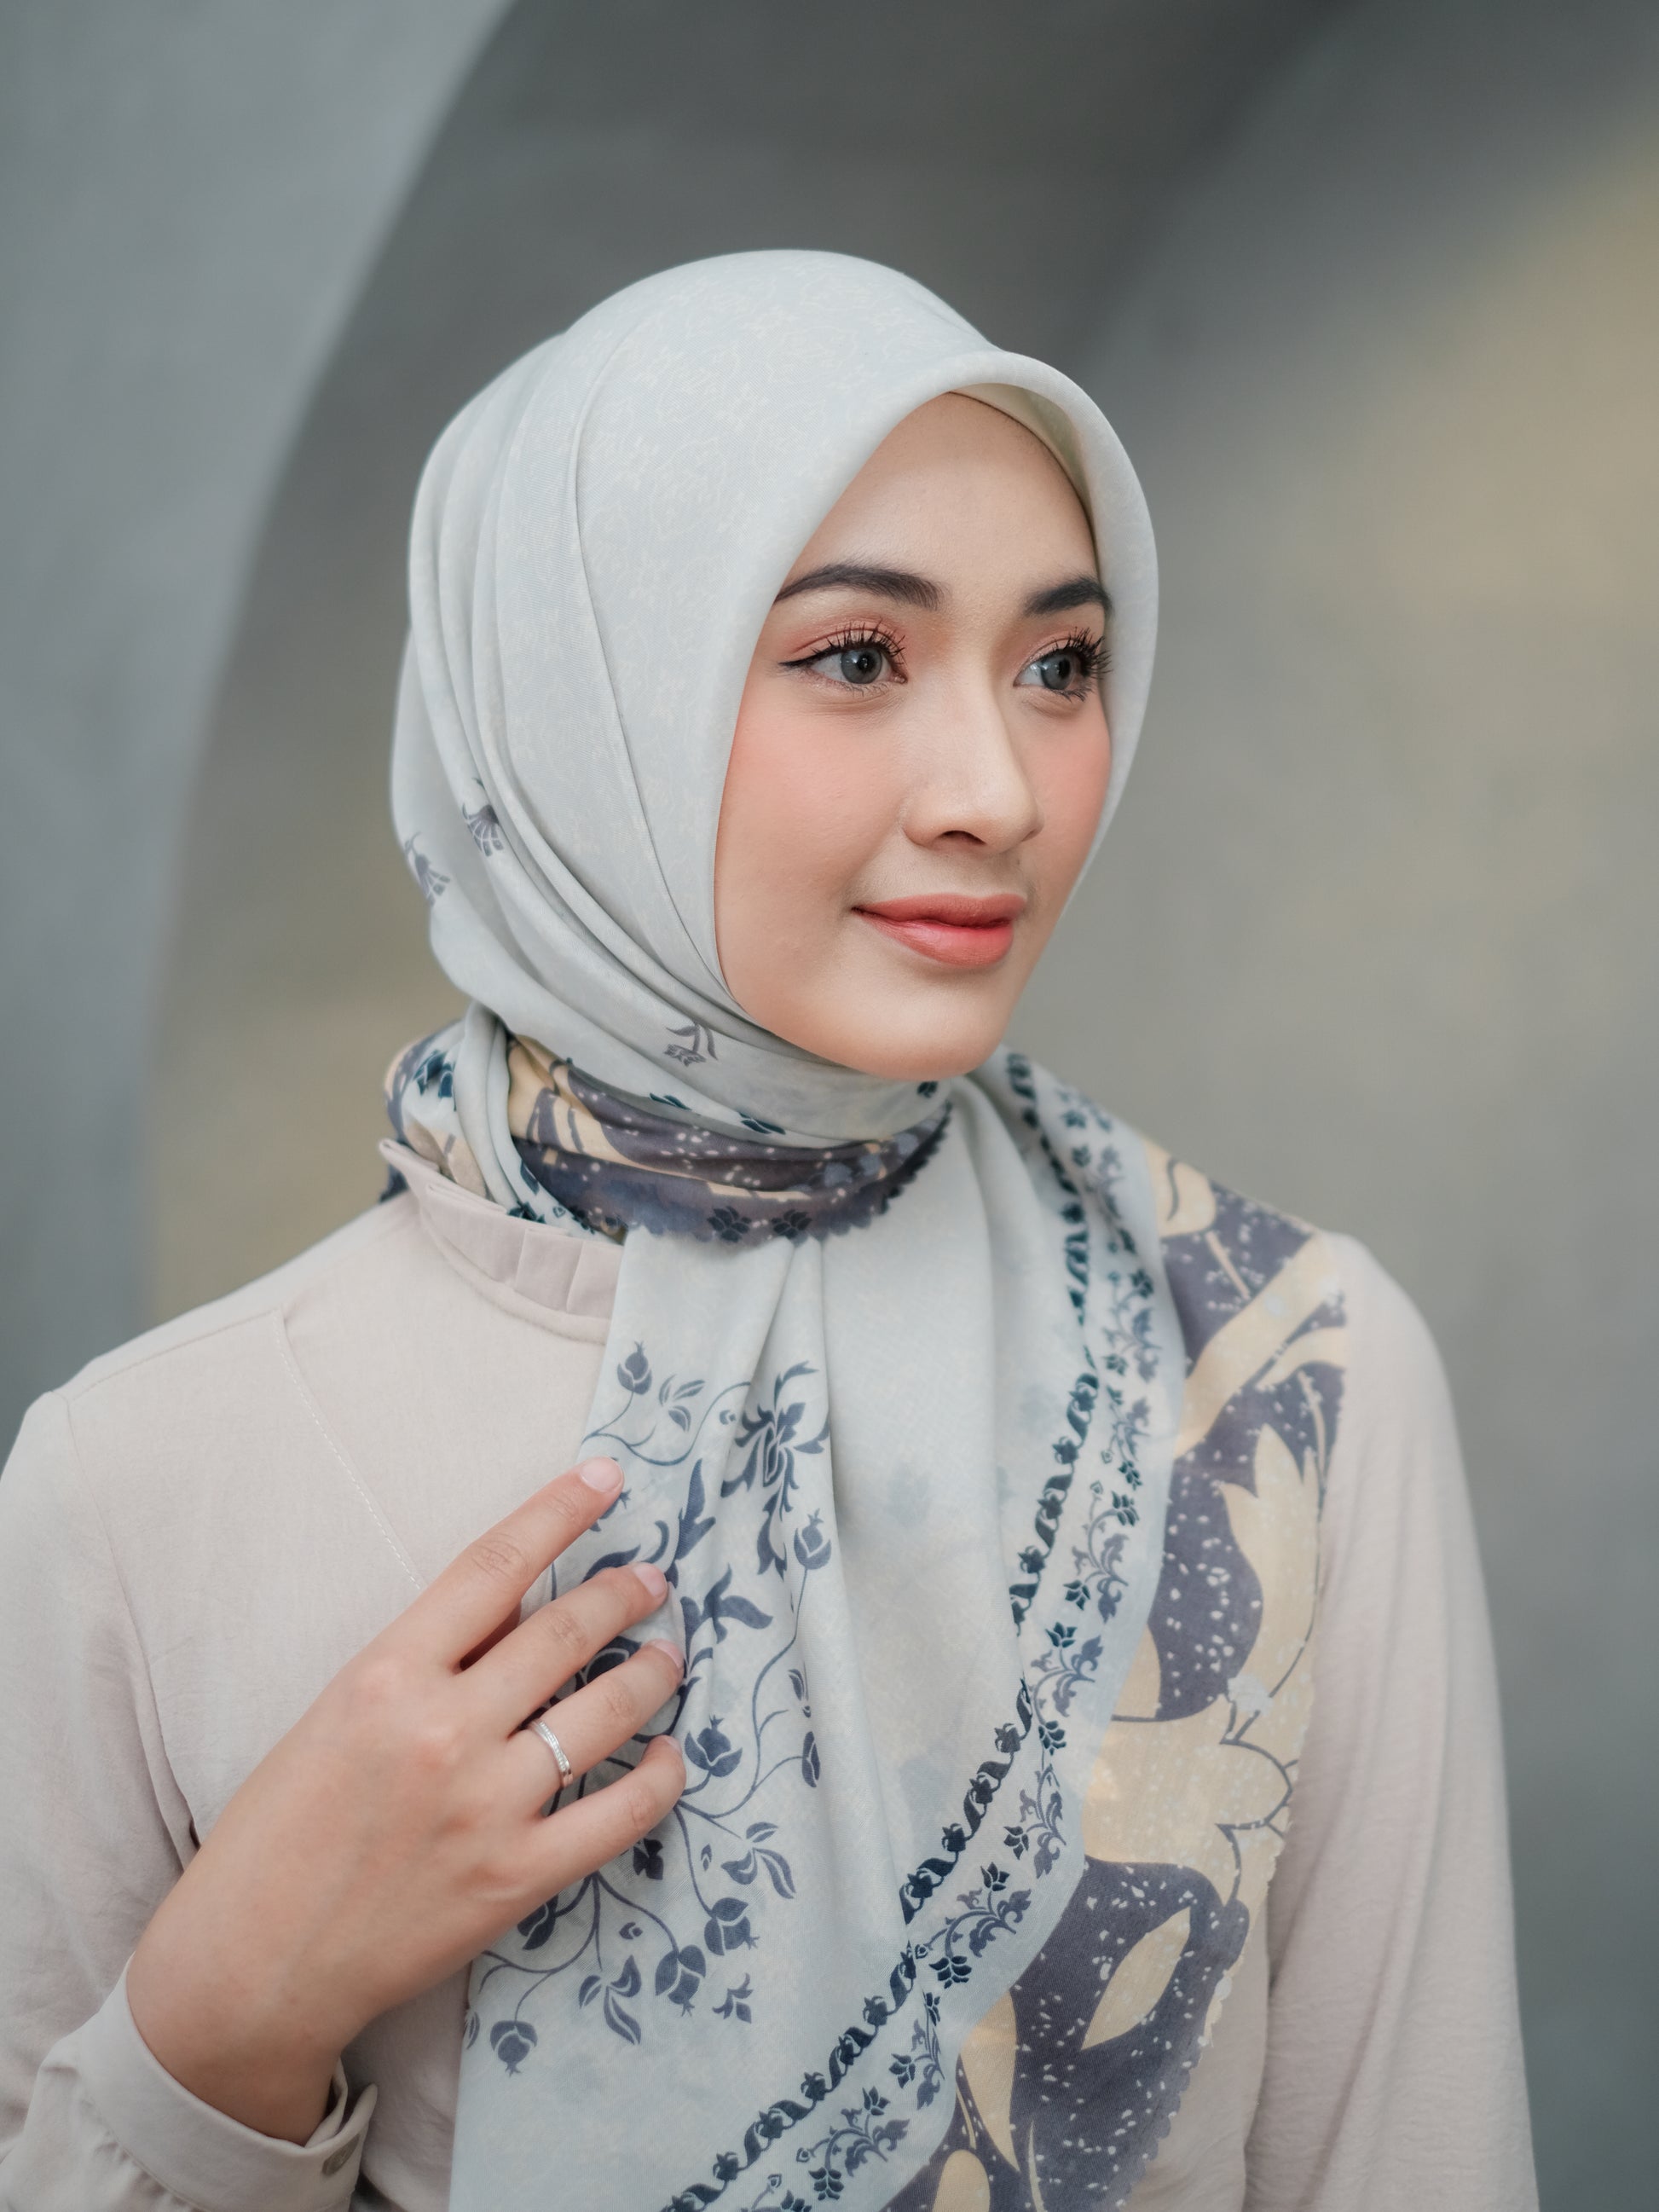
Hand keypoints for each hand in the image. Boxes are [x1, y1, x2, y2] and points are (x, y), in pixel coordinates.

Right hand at [126, 1457, 683, 2141]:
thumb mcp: (335, 1713)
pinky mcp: (515, 1878)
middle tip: (652, 1579)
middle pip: (565, 1631)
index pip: (493, 1565)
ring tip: (668, 1654)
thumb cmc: (277, 1832)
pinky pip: (619, 1815)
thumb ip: (427, 1659)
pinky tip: (670, 1756)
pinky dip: (660, 1779)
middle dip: (622, 1593)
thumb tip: (517, 1605)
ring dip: (651, 1672)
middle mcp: (442, 1731)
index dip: (559, 1510)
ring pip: (606, 1712)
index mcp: (384, 1676)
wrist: (250, 1967)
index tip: (607, 1477)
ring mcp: (486, 1806)